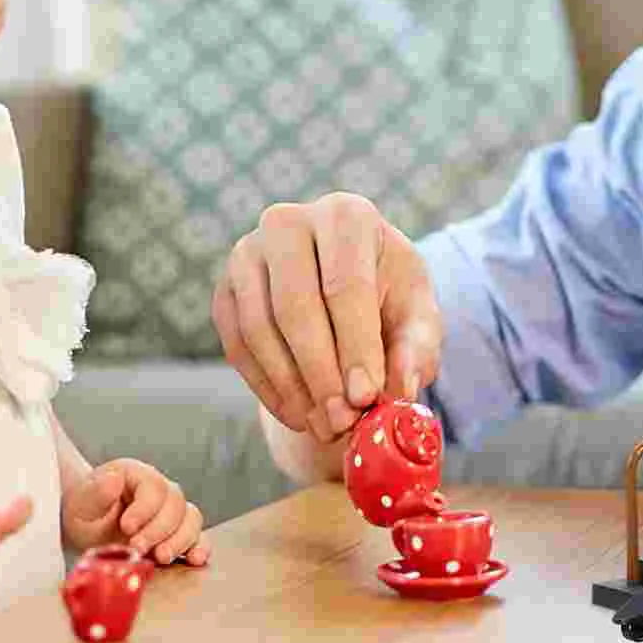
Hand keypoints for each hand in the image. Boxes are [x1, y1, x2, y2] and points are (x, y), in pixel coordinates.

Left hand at [61, 458, 209, 565]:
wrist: (87, 527)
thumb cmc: (85, 512)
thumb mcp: (81, 502)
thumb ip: (96, 492)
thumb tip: (113, 479)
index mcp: (138, 475)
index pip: (154, 487)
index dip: (144, 509)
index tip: (126, 527)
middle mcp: (161, 490)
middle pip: (176, 504)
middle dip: (158, 530)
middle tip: (137, 547)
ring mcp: (172, 512)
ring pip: (191, 520)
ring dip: (179, 540)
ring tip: (160, 557)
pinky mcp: (177, 534)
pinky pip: (198, 537)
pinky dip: (199, 547)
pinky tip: (194, 559)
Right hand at [212, 193, 442, 440]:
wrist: (345, 288)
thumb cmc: (389, 297)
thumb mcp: (417, 316)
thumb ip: (416, 349)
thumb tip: (398, 392)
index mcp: (346, 215)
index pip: (345, 284)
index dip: (355, 345)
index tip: (366, 397)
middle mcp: (288, 222)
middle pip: (295, 305)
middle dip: (320, 373)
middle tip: (342, 422)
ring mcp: (247, 253)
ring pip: (260, 329)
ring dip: (292, 387)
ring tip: (325, 426)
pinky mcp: (224, 290)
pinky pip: (237, 346)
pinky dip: (267, 388)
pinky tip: (299, 415)